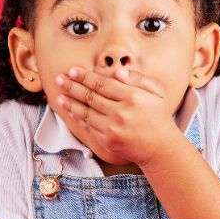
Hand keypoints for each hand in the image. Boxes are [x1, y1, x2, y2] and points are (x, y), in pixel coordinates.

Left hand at [52, 66, 185, 167]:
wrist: (161, 148)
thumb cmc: (158, 117)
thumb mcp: (157, 92)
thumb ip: (138, 78)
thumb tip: (117, 72)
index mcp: (134, 97)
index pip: (103, 84)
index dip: (85, 77)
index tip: (72, 70)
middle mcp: (122, 112)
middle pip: (90, 96)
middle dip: (72, 86)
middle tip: (59, 79)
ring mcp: (114, 128)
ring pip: (85, 112)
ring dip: (70, 103)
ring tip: (58, 95)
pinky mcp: (108, 141)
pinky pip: (88, 127)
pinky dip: (77, 118)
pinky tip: (70, 111)